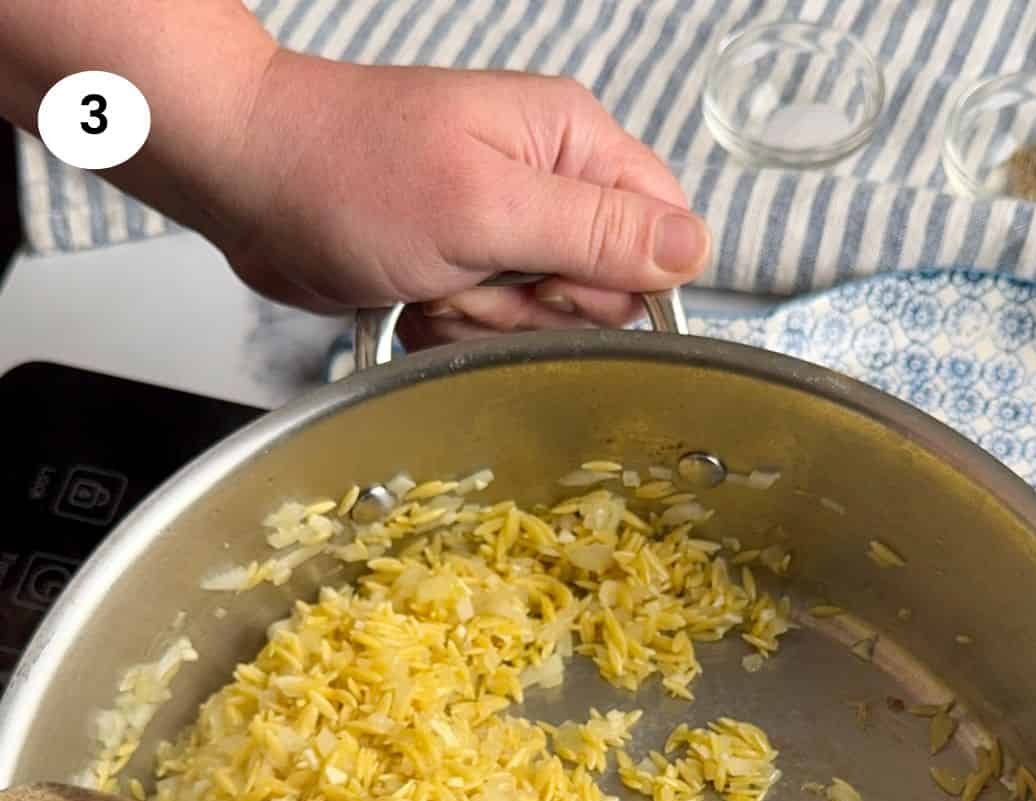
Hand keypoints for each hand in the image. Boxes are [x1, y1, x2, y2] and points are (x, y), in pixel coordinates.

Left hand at [222, 53, 709, 342]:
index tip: (564, 287)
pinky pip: (491, 330)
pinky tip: (416, 296)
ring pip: (542, 321)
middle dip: (538, 305)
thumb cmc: (351, 175)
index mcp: (572, 142)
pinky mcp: (466, 268)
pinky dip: (451, 328)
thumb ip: (597, 231)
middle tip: (476, 271)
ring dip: (485, 319)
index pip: (663, 229)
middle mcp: (547, 182)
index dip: (627, 281)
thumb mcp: (486, 206)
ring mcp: (504, 229)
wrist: (249, 180)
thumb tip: (693, 250)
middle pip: (603, 291)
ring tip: (434, 278)